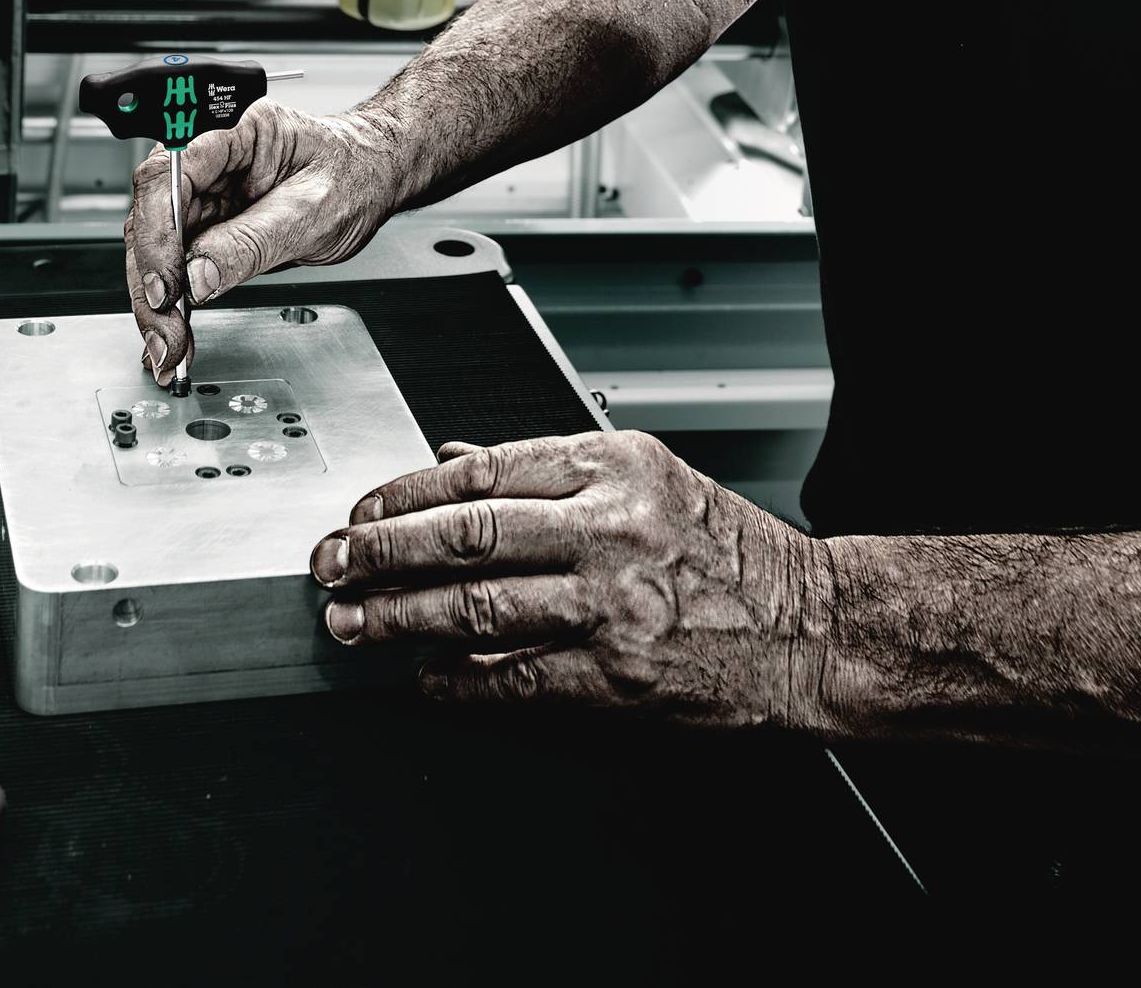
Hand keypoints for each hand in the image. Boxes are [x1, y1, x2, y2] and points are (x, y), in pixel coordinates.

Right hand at [124, 101, 403, 387]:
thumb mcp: (313, 211)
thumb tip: (198, 276)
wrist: (371, 181)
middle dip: (152, 282)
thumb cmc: (352, 174)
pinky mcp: (205, 226)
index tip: (167, 284)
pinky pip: (175, 265)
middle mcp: (207, 159)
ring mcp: (203, 194)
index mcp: (233, 131)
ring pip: (154, 248)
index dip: (157, 232)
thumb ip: (253, 242)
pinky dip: (170, 305)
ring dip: (156, 303)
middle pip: (150, 217)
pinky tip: (169, 336)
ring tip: (170, 347)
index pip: (169, 174)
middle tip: (167, 332)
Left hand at [307, 431, 836, 728]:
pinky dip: (459, 679)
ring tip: (352, 624)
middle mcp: (610, 529)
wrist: (810, 627)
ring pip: (477, 608)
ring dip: (398, 617)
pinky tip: (424, 677)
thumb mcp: (645, 478)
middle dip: (380, 552)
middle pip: (466, 536)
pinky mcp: (618, 676)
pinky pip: (516, 677)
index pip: (482, 472)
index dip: (405, 493)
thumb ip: (546, 470)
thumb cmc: (728, 552)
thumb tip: (450, 461)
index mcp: (614, 467)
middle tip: (330, 565)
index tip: (361, 509)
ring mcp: (613, 606)